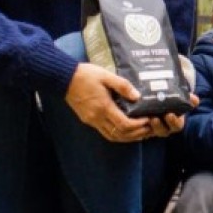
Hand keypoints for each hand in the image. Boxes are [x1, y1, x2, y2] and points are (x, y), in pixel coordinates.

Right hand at [65, 63, 196, 142]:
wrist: (64, 78)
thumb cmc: (86, 75)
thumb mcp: (106, 76)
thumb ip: (123, 86)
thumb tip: (137, 96)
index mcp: (103, 107)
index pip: (124, 124)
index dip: (138, 125)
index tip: (148, 120)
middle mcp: (97, 118)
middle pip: (120, 134)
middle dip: (136, 134)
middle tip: (149, 129)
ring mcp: (91, 121)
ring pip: (112, 136)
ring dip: (127, 137)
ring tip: (141, 133)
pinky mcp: (88, 120)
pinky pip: (105, 133)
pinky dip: (117, 135)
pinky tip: (125, 131)